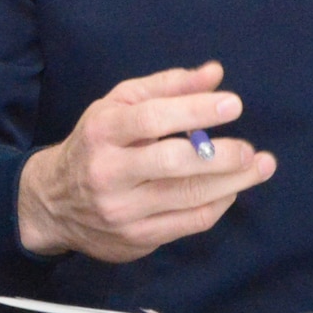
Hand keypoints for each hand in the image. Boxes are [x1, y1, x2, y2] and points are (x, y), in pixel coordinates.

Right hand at [17, 62, 275, 262]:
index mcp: (102, 131)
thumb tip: (215, 74)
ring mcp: (122, 210)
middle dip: (221, 155)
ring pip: (187, 197)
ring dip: (232, 182)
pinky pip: (189, 223)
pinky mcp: (137, 238)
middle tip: (250, 149)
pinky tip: (232, 189)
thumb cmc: (95, 143)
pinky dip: (218, 204)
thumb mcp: (119, 105)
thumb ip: (167, 87)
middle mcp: (108, 172)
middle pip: (173, 163)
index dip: (195, 111)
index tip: (233, 105)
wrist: (53, 202)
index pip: (152, 120)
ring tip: (259, 167)